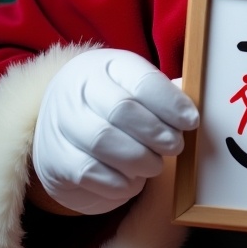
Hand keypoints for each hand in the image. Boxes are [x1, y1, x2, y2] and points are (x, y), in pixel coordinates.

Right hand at [32, 48, 199, 214]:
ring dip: (140, 159)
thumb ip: (166, 96)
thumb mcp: (137, 89)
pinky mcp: (53, 160)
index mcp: (107, 66)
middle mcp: (77, 90)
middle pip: (122, 110)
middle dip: (157, 133)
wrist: (61, 123)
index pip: (143, 81)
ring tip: (154, 165)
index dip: (172, 104)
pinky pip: (89, 173)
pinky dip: (119, 181)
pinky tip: (132, 180)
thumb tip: (193, 111)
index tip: (191, 122)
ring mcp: (59, 124)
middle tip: (176, 146)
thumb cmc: (115, 104)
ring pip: (103, 142)